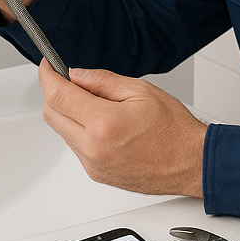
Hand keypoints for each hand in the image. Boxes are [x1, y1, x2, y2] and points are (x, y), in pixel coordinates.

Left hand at [39, 63, 206, 197]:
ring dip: (68, 112)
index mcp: (104, 124)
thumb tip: (77, 75)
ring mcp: (93, 165)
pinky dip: (79, 130)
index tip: (48, 66)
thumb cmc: (174, 130)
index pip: (58, 96)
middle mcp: (93, 148)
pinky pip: (75, 146)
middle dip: (54, 93)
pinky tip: (102, 122)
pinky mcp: (96, 174)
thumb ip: (102, 80)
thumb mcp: (141, 91)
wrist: (191, 163)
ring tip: (97, 103)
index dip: (48, 76)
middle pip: (51, 115)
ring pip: (62, 131)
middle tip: (68, 79)